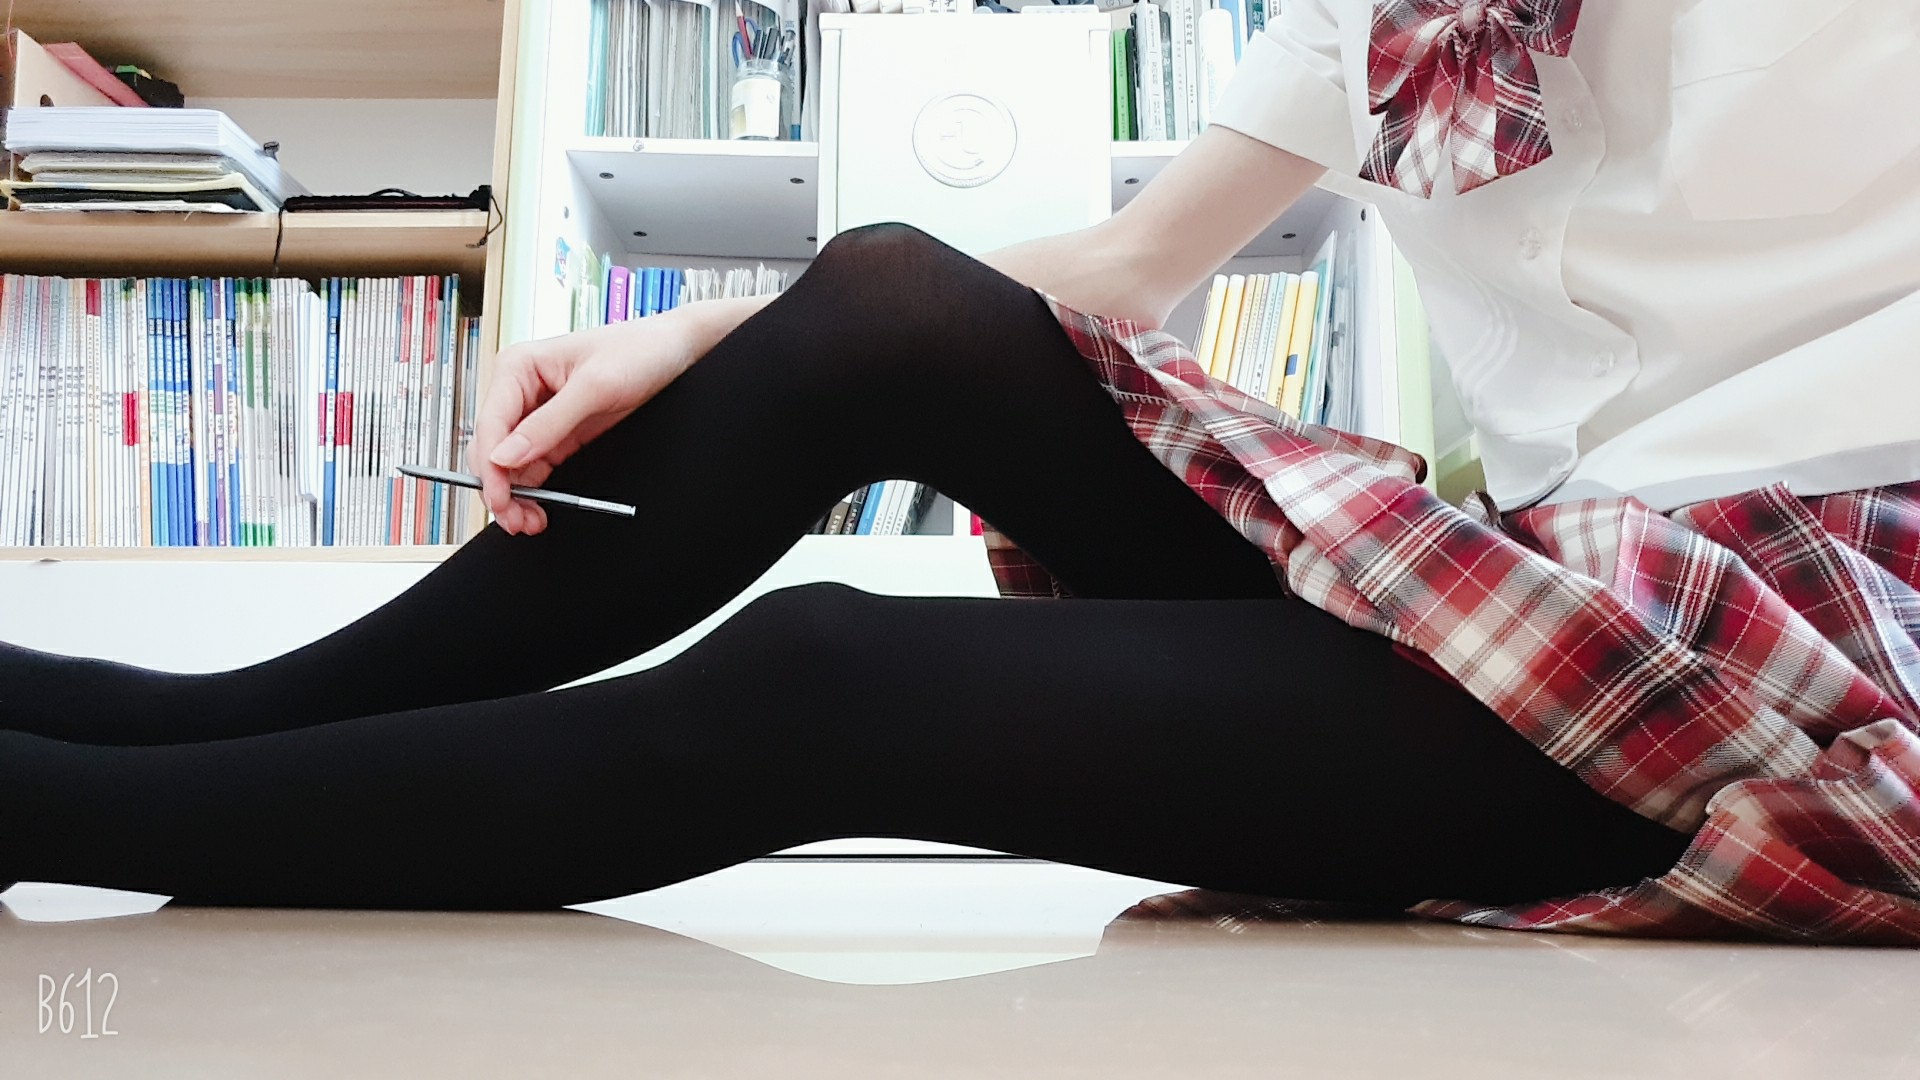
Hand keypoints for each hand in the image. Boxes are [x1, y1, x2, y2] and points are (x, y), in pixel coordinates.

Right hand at [471, 317, 696, 534]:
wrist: (671, 350)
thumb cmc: (636, 350)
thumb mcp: (594, 387)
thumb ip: (549, 423)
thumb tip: (506, 455)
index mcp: (518, 367)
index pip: (489, 425)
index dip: (489, 467)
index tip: (500, 498)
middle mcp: (521, 391)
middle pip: (492, 449)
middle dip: (500, 487)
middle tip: (516, 519)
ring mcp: (538, 414)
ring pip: (509, 464)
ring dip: (515, 495)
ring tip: (529, 521)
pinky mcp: (558, 432)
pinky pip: (534, 466)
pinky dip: (533, 490)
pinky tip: (539, 507)